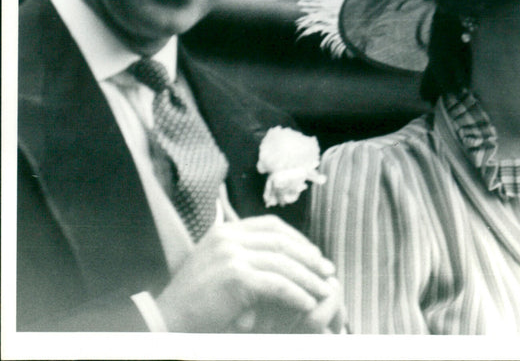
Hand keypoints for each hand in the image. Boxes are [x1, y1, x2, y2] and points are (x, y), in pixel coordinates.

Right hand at [155, 214, 335, 332]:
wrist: (165, 321)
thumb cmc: (193, 302)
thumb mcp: (216, 266)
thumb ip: (243, 255)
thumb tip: (281, 257)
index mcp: (226, 230)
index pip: (272, 226)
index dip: (298, 239)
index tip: (314, 255)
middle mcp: (229, 237)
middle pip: (282, 242)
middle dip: (309, 257)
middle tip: (327, 271)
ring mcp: (231, 254)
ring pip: (283, 263)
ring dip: (308, 278)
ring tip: (324, 290)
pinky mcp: (235, 277)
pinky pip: (276, 284)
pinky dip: (296, 294)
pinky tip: (308, 304)